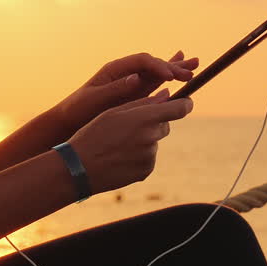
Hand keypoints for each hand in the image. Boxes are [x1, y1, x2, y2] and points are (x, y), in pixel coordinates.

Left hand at [57, 50, 198, 129]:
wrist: (70, 120)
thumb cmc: (78, 109)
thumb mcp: (94, 100)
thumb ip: (116, 89)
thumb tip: (136, 79)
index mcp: (115, 69)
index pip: (142, 62)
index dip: (158, 66)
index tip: (170, 76)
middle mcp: (126, 73)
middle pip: (153, 64)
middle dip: (172, 67)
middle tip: (190, 71)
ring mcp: (132, 83)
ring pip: (157, 72)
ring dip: (175, 69)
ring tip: (194, 64)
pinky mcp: (135, 95)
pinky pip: (156, 84)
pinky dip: (169, 78)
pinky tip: (182, 73)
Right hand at [67, 88, 195, 194]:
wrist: (80, 168)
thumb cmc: (94, 134)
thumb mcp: (115, 111)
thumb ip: (144, 103)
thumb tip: (167, 94)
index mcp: (145, 118)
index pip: (180, 109)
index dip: (185, 104)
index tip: (186, 102)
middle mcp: (151, 137)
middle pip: (165, 125)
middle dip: (155, 123)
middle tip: (131, 126)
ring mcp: (150, 156)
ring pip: (154, 142)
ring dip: (144, 140)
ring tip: (119, 143)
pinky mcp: (146, 171)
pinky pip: (148, 158)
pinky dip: (139, 156)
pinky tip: (120, 156)